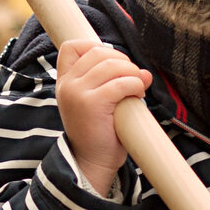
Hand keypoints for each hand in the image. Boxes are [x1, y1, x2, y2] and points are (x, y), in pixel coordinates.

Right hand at [55, 37, 150, 196]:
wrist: (92, 163)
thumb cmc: (99, 133)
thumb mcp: (100, 102)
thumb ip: (115, 82)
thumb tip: (145, 72)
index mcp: (64, 82)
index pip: (72, 47)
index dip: (96, 47)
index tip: (113, 64)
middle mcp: (67, 85)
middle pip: (98, 52)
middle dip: (122, 61)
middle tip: (133, 78)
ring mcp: (77, 93)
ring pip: (111, 64)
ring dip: (131, 73)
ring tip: (137, 88)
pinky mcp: (91, 103)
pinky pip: (120, 83)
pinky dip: (135, 85)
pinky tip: (138, 95)